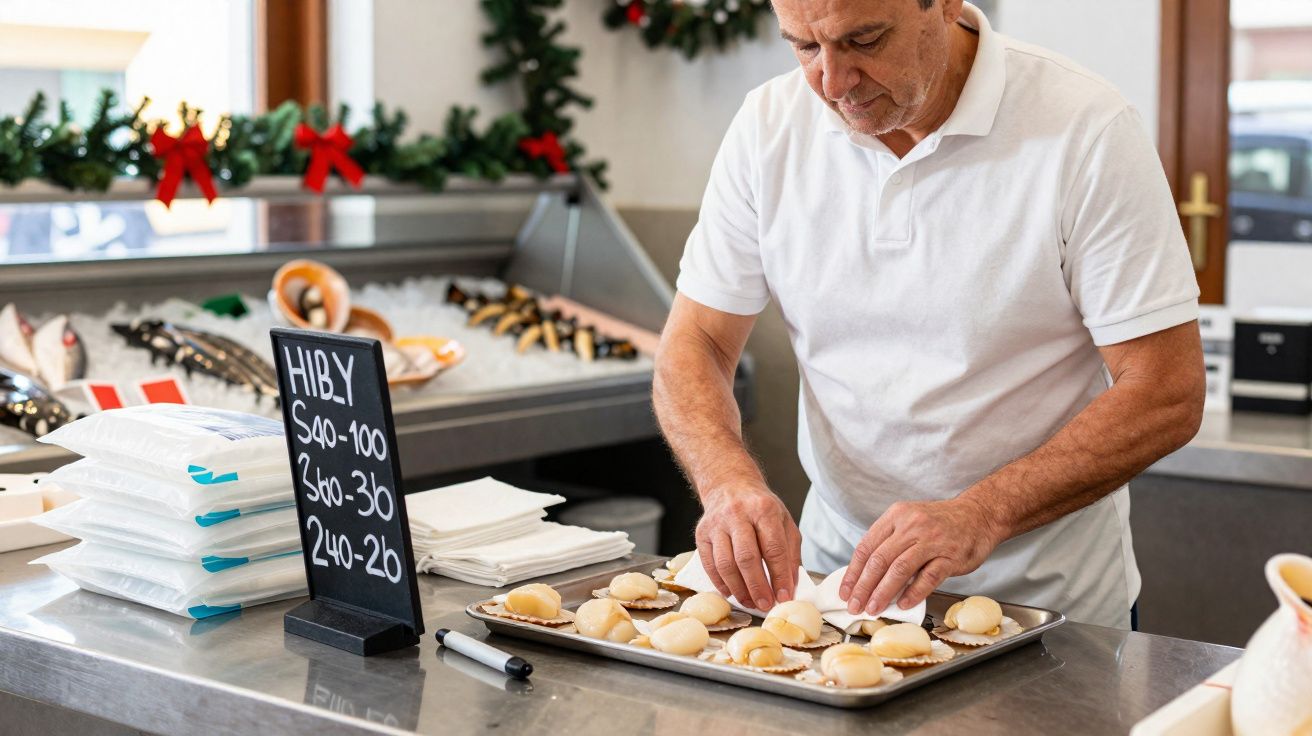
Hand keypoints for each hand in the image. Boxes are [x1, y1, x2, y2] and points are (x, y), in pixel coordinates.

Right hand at [695, 484, 801, 610]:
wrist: (729, 485)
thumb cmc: (760, 507)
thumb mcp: (784, 521)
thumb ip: (790, 552)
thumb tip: (789, 585)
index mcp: (764, 510)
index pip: (773, 548)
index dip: (779, 576)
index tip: (784, 596)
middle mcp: (738, 514)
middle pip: (747, 557)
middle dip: (757, 586)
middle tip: (765, 605)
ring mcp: (717, 524)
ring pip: (725, 563)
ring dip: (738, 588)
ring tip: (750, 602)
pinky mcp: (702, 533)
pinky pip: (709, 564)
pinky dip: (720, 582)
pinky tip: (731, 592)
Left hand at [839, 497, 1003, 614]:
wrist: (979, 515)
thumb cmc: (940, 523)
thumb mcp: (910, 521)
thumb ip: (890, 543)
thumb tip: (866, 575)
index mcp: (896, 516)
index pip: (866, 546)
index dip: (853, 572)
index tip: (845, 591)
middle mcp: (911, 526)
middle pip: (879, 559)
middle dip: (863, 586)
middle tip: (855, 605)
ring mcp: (932, 540)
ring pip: (899, 569)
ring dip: (883, 592)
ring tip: (874, 608)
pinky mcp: (950, 556)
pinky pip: (927, 577)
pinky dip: (913, 593)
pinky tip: (903, 604)